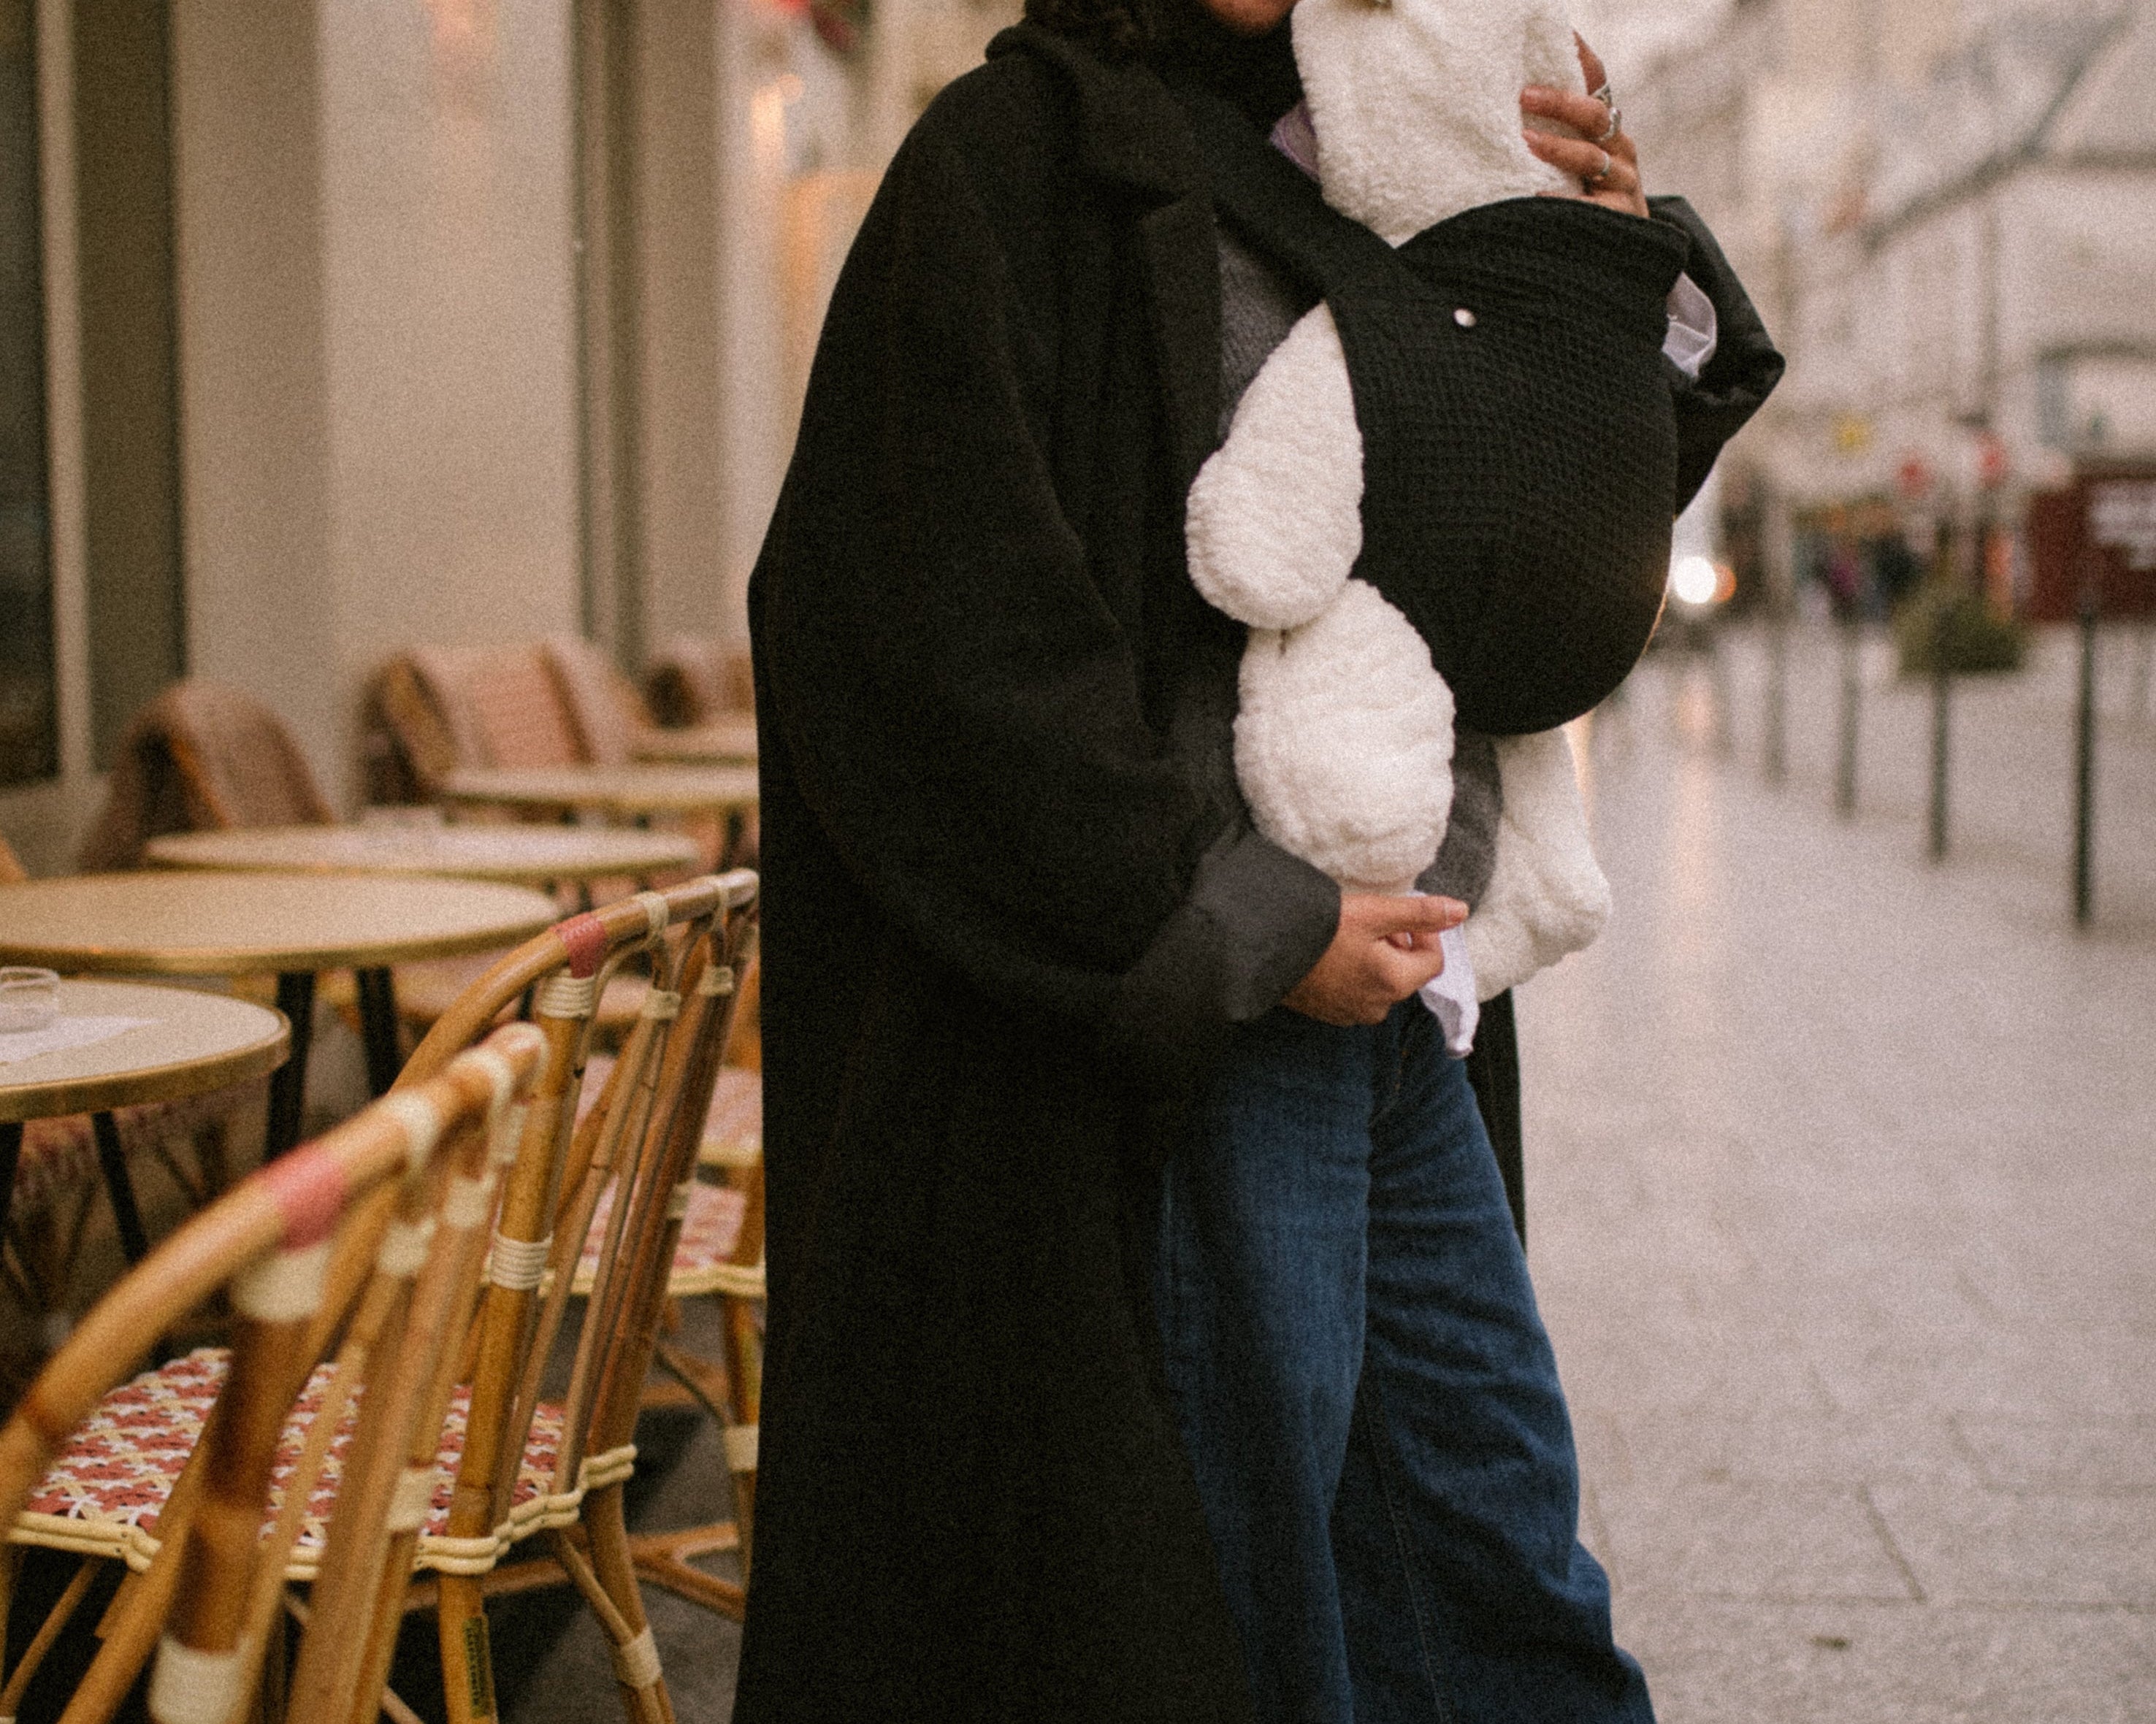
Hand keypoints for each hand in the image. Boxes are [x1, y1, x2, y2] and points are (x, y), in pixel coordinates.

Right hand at [1281, 894, 1467, 1027]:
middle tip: (1369, 924)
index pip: (1434, 959)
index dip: (1423, 933)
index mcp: (1395, 983)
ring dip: (1376, 960)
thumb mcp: (1374, 912)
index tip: (1398, 917)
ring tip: (1348, 938)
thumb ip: (1420, 913)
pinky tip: (1332, 955)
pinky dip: (1354, 974)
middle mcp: (1378, 1006)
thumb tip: (1461, 911)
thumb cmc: (1320, 930)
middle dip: (1397, 946)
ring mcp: (1352, 1014)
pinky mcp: (1331, 1014)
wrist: (1266, 949)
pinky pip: (1357, 992)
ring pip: (1382, 982)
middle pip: (1407, 972)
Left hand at [1520, 35, 1648, 219]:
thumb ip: (1553, 130)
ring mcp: (1622, 181)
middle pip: (1594, 116)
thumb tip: (1511, 99)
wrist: (1622, 246)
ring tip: (1527, 141)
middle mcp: (1619, 148)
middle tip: (1525, 94)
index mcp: (1606, 127)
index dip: (1582, 58)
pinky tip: (1537, 196)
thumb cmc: (1586, 194)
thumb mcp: (1574, 157)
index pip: (1597, 83)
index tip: (1561, 35)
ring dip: (1559, 148)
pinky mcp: (1618, 216)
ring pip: (1592, 158)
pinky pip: (1588, 206)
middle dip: (1560, 103)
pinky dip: (1561, 199)